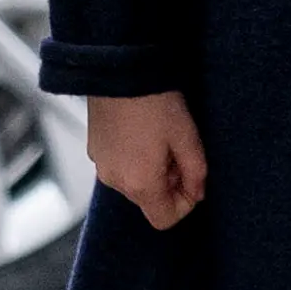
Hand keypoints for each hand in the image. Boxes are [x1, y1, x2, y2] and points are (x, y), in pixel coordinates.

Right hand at [86, 89, 208, 230]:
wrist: (120, 69)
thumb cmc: (154, 101)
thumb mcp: (187, 137)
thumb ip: (196, 172)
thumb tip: (197, 191)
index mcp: (140, 184)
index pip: (164, 220)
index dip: (184, 204)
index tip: (192, 178)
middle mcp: (115, 181)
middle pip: (148, 201)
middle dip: (168, 183)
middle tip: (177, 150)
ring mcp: (100, 165)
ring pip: (134, 183)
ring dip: (151, 170)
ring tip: (159, 137)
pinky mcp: (93, 149)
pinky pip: (119, 166)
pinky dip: (133, 159)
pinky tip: (142, 131)